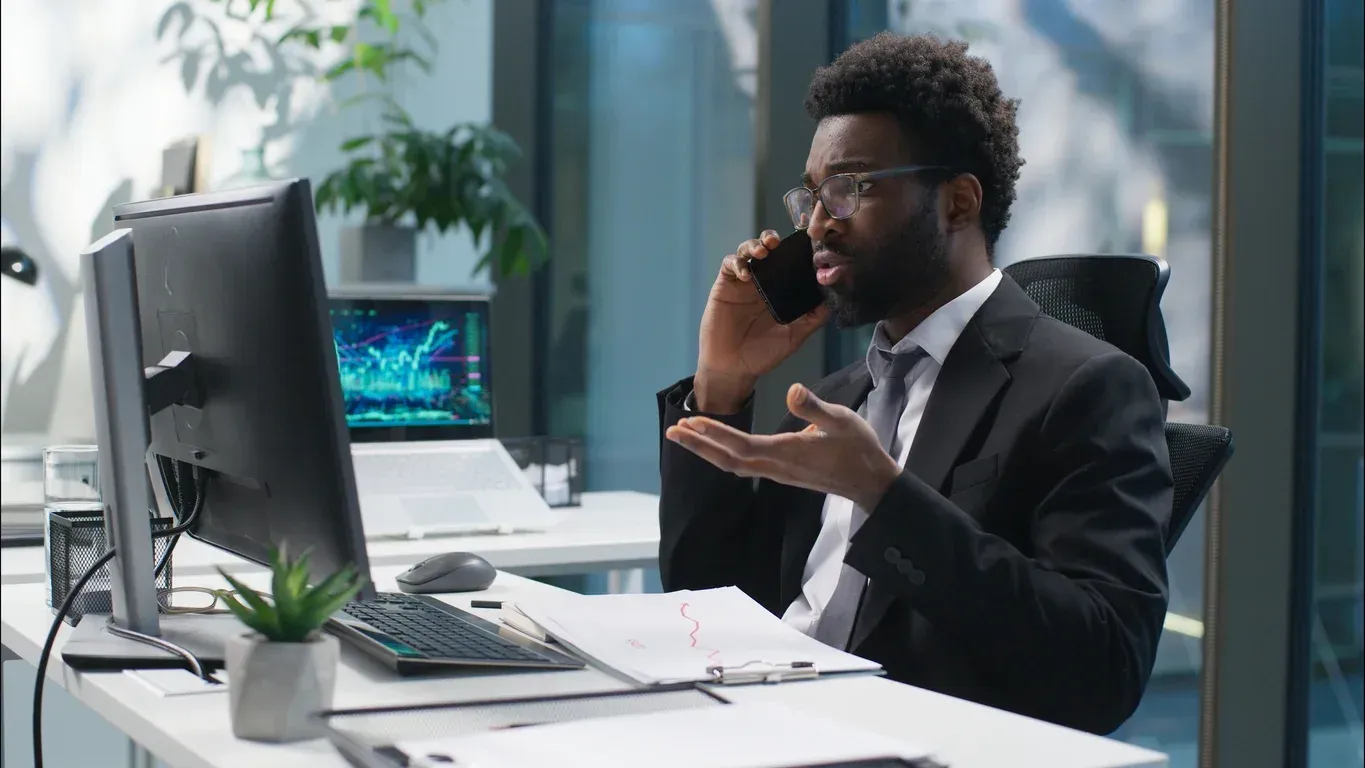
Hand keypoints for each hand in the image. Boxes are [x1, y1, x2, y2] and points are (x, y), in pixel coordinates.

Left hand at [666, 383, 900, 510]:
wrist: (870, 482)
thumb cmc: (858, 448)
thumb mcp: (842, 420)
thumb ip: (815, 407)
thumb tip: (792, 390)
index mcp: (787, 452)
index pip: (742, 444)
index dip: (715, 434)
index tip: (692, 421)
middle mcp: (776, 466)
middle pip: (727, 460)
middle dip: (698, 446)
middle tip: (671, 432)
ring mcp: (777, 473)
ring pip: (733, 465)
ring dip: (707, 451)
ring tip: (685, 435)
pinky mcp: (781, 473)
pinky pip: (744, 466)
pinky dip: (723, 455)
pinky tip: (716, 446)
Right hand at [695, 230, 828, 411]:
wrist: (734, 367)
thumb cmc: (763, 354)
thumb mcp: (795, 335)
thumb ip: (814, 317)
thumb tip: (835, 298)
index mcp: (779, 290)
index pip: (788, 261)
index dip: (795, 248)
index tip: (804, 238)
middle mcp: (762, 282)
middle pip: (767, 249)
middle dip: (771, 239)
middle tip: (777, 242)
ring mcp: (742, 282)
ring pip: (747, 251)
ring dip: (754, 245)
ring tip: (762, 251)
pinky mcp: (724, 286)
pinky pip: (729, 265)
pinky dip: (737, 263)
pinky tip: (746, 273)